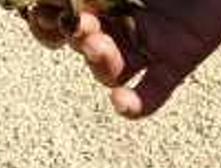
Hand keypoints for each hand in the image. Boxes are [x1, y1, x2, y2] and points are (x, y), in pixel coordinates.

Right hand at [25, 0, 220, 117]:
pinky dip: (135, 104)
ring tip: (98, 44)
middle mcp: (120, 17)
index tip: (40, 10)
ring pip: (110, 71)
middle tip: (77, 24)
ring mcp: (149, 41)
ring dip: (97, 63)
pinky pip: (153, 93)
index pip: (57, 14)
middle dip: (71, 36)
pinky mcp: (180, 58)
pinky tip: (121, 103)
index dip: (43, 20)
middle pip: (80, 43)